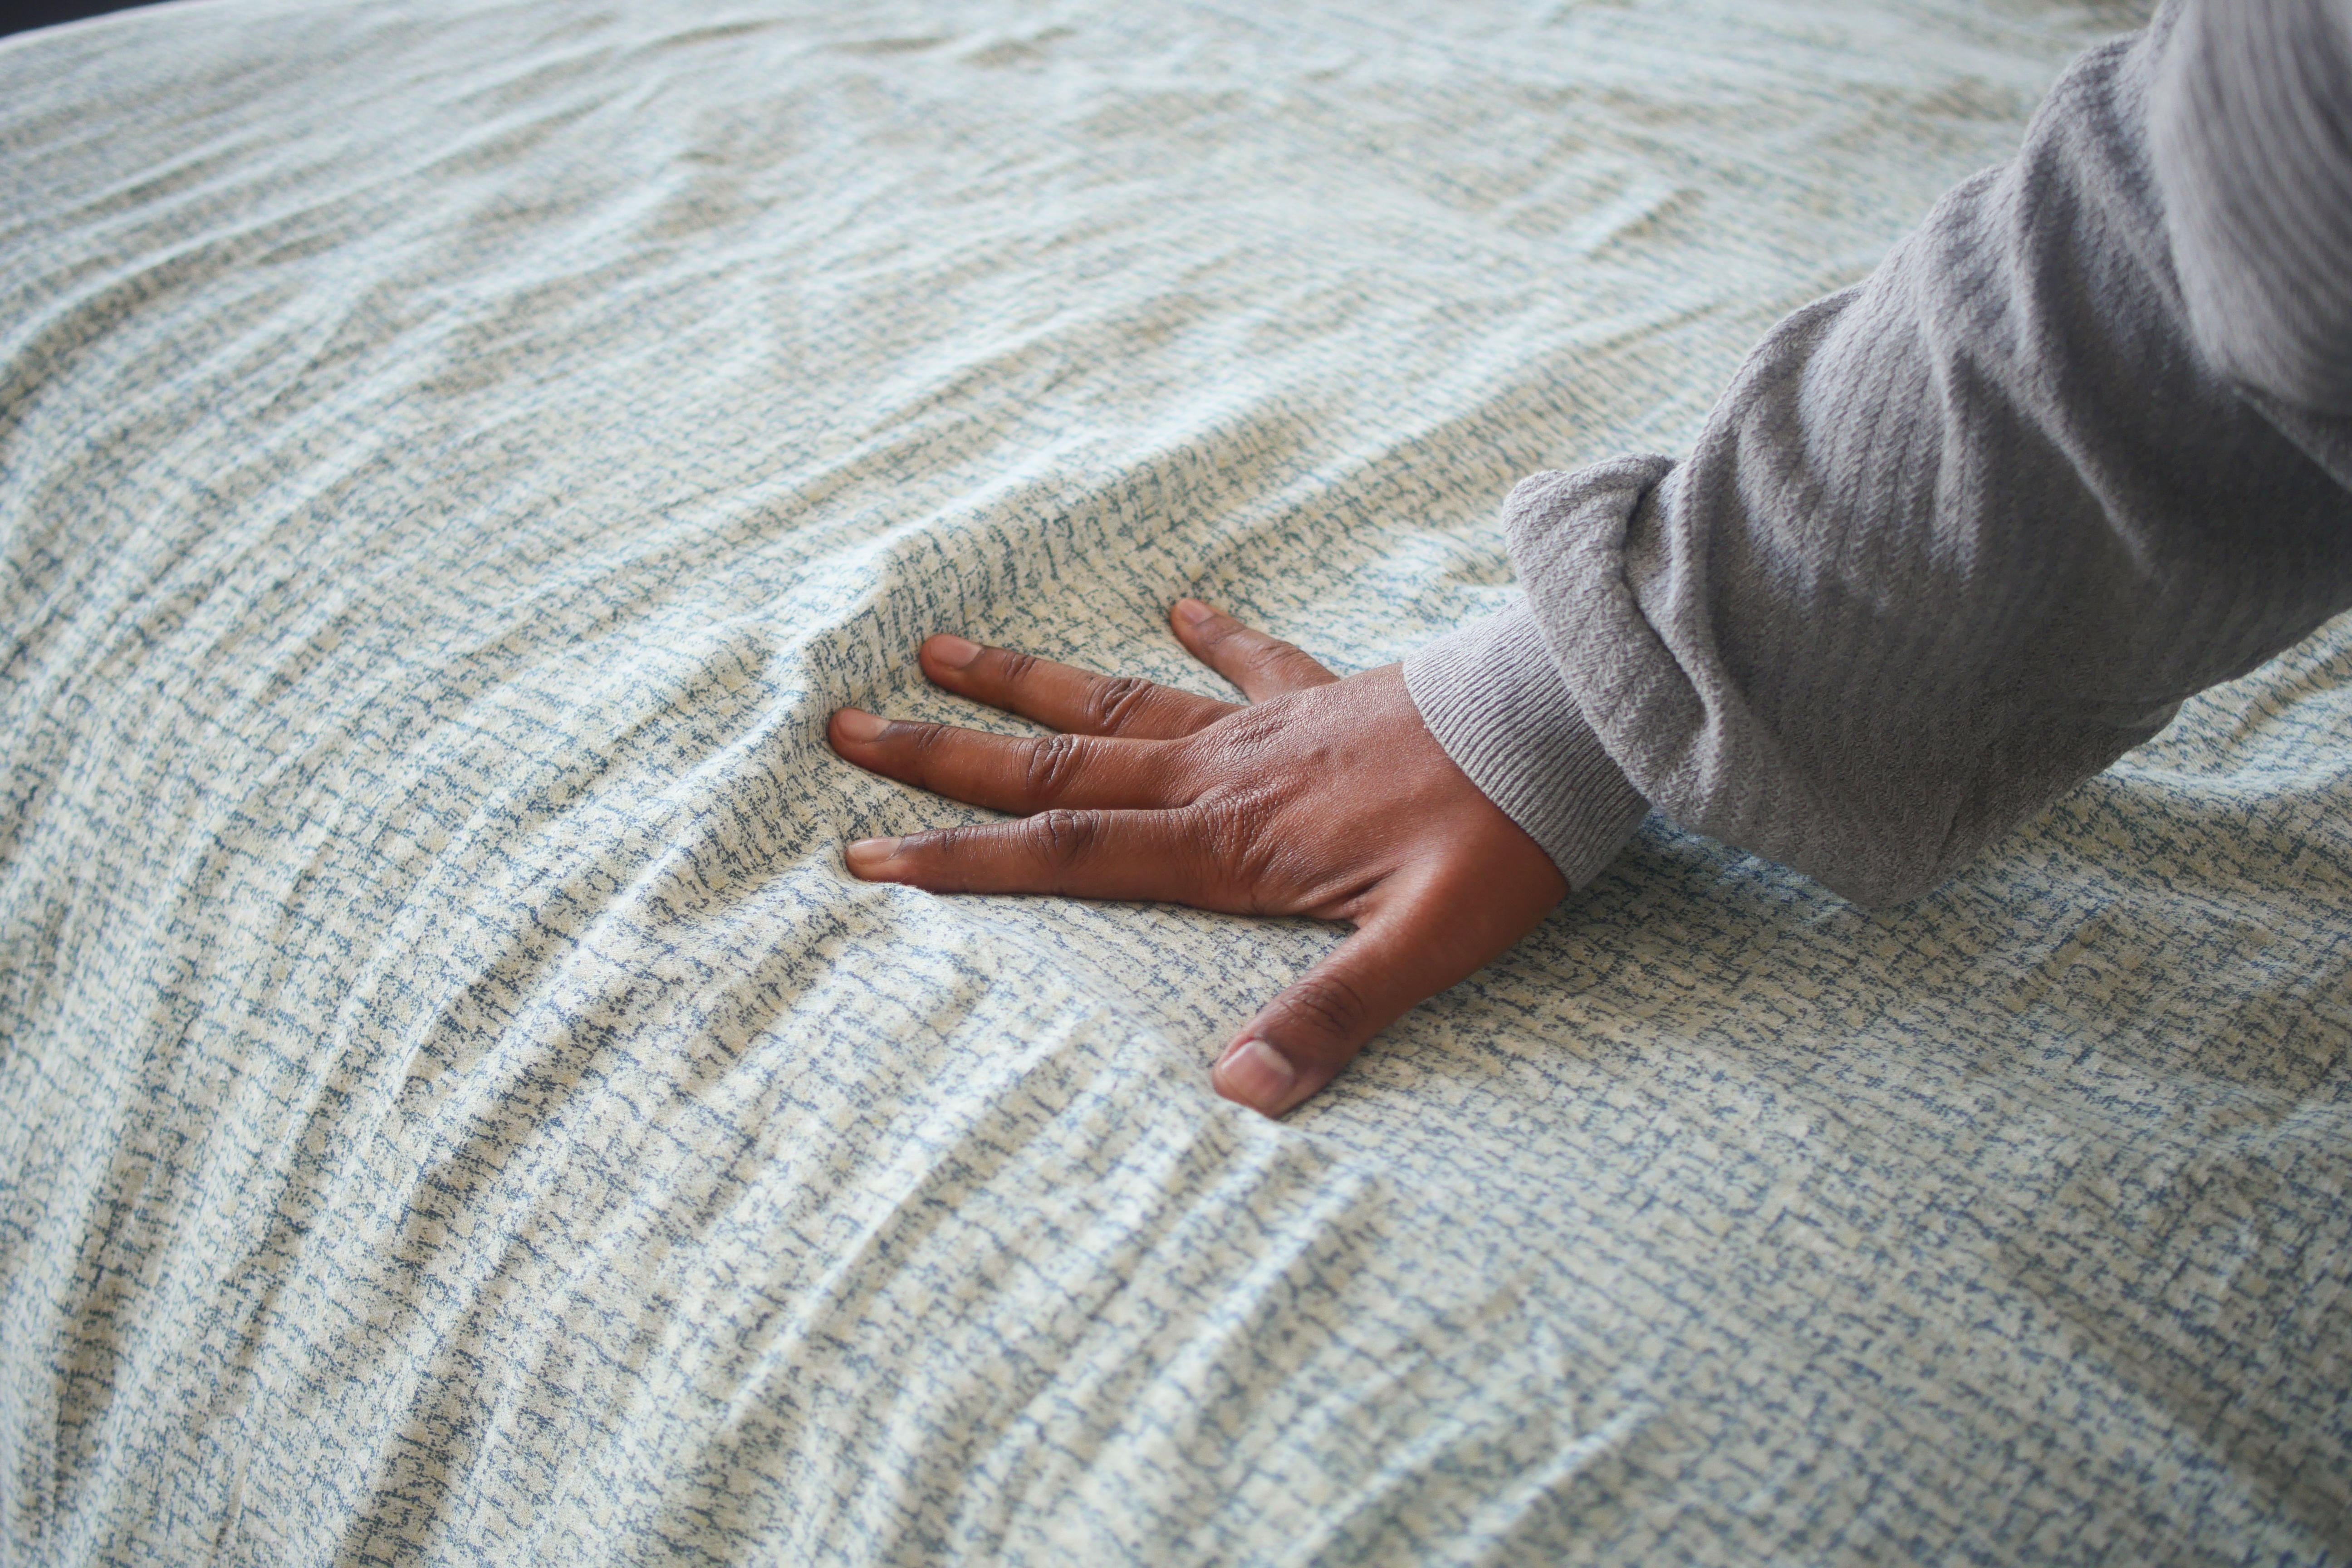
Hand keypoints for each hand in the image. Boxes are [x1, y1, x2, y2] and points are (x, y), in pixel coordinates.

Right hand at [828, 599, 1568, 1116]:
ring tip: (940, 642)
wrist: (1575, 723)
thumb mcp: (1429, 949)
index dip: (964, 862)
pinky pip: (1251, 655)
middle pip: (1058, 762)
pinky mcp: (1324, 694)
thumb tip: (1237, 1097)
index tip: (867, 857)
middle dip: (946, 756)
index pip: (1070, 850)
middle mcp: (1226, 774)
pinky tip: (1175, 599)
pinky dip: (1212, 630)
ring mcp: (1269, 725)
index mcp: (1232, 841)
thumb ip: (1332, 1018)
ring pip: (1120, 697)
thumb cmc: (1505, 837)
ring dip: (1027, 679)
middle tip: (846, 727)